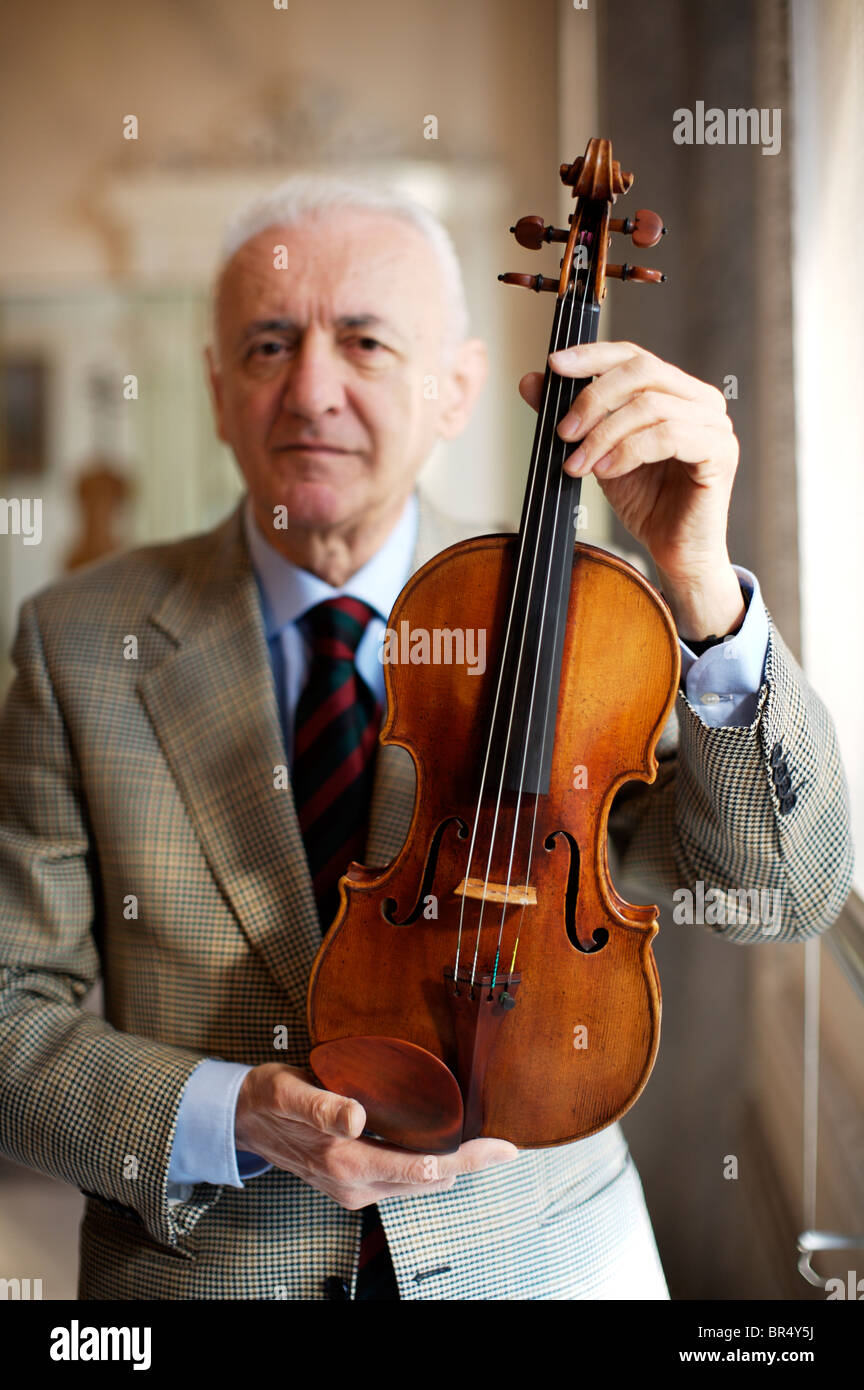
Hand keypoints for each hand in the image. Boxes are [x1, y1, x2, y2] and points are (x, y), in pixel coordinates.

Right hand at [234, 1062, 519, 1209]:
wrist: (241, 1120)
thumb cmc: (269, 1098)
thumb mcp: (288, 1092)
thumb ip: (321, 1106)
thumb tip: (356, 1118)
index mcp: (345, 1161)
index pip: (422, 1168)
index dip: (466, 1158)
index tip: (501, 1147)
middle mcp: (354, 1184)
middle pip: (428, 1180)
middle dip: (468, 1164)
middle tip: (506, 1148)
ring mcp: (353, 1188)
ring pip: (417, 1184)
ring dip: (450, 1167)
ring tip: (485, 1148)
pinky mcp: (352, 1184)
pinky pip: (400, 1180)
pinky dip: (427, 1168)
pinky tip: (443, 1149)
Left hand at [520, 341, 745, 639]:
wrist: (675, 551)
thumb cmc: (646, 502)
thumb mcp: (598, 452)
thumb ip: (571, 416)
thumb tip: (530, 381)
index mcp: (677, 391)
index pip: (633, 355)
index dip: (593, 355)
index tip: (554, 365)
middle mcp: (702, 400)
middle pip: (642, 371)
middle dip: (593, 399)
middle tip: (562, 432)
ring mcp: (715, 424)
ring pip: (649, 406)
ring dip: (604, 434)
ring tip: (578, 463)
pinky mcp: (720, 452)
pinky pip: (668, 436)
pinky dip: (628, 451)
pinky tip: (606, 471)